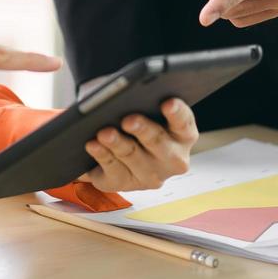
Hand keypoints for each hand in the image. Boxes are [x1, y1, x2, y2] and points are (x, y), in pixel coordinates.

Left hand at [76, 98, 197, 192]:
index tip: (168, 102)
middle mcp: (172, 159)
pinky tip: (93, 145)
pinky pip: (113, 169)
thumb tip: (129, 94)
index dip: (177, 112)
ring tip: (104, 133)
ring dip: (118, 144)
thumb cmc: (139, 119)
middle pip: (158, 142)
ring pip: (132, 156)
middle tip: (128, 120)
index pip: (184, 122)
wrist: (122, 147)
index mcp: (184, 135)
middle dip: (143, 130)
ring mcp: (150, 175)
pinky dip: (102, 155)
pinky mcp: (125, 184)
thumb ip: (147, 101)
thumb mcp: (147, 108)